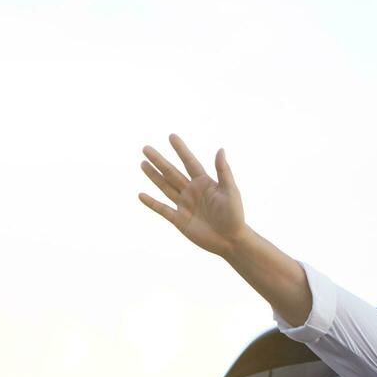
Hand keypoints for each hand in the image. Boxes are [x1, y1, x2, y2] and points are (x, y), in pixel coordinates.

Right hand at [138, 134, 247, 256]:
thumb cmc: (234, 215)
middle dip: (159, 160)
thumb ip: (223, 171)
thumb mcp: (230, 191)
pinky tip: (141, 195)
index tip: (171, 136)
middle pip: (172, 172)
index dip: (181, 149)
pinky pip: (162, 209)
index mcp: (204, 183)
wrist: (230, 241)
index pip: (189, 162)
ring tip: (142, 163)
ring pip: (165, 187)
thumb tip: (220, 149)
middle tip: (146, 148)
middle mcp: (192, 191)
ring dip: (153, 176)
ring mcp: (184, 205)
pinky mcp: (179, 220)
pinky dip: (151, 203)